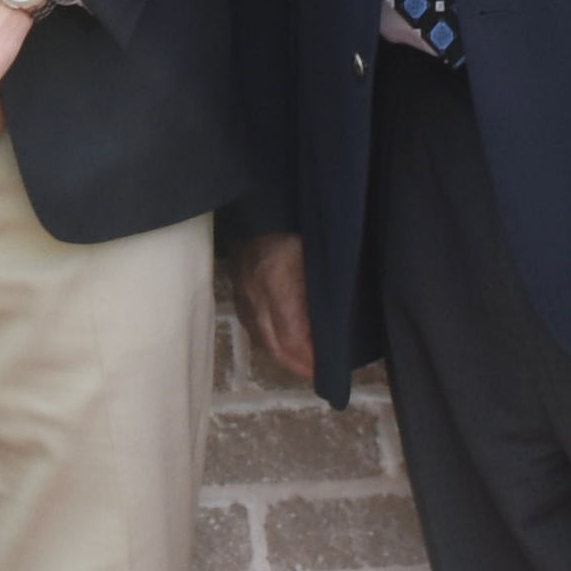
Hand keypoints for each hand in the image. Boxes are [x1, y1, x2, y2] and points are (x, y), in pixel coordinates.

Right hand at [223, 228, 333, 397]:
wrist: (264, 198)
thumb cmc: (300, 225)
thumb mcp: (320, 257)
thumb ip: (324, 292)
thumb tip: (334, 328)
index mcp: (278, 283)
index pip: (292, 339)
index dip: (308, 360)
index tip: (326, 371)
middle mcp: (254, 294)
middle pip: (273, 345)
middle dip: (296, 364)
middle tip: (317, 373)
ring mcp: (241, 291)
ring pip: (259, 337)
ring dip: (281, 354)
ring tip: (302, 361)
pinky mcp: (235, 287)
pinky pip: (250, 323)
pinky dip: (267, 337)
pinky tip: (281, 339)